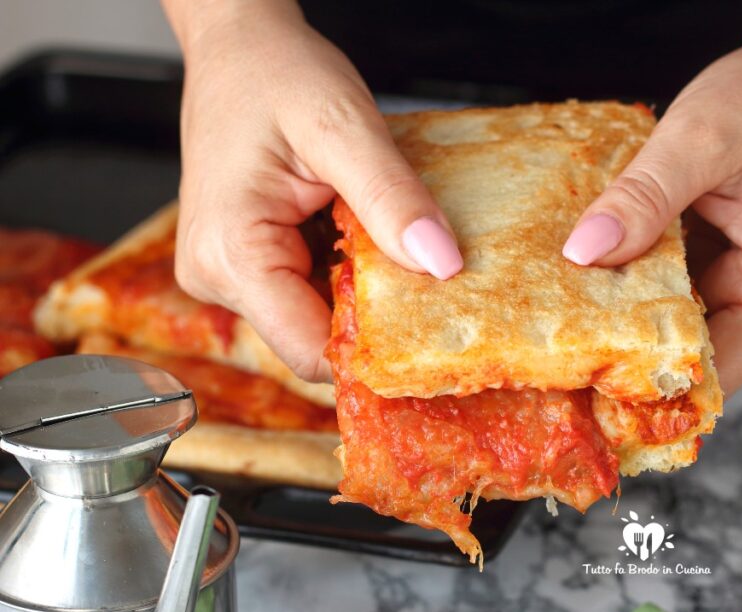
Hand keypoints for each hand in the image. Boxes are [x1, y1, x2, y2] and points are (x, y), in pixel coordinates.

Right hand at [168, 1, 460, 381]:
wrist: (238, 44)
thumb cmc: (275, 72)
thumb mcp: (343, 126)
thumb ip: (390, 197)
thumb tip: (441, 264)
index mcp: (231, 254)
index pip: (310, 351)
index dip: (375, 350)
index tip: (431, 330)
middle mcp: (216, 276)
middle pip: (314, 339)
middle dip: (373, 316)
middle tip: (419, 269)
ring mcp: (225, 274)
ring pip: (313, 318)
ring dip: (361, 292)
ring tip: (384, 238)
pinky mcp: (242, 264)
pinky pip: (305, 292)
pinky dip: (344, 274)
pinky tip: (361, 236)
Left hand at [562, 37, 741, 395]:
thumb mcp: (699, 138)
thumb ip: (644, 198)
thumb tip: (584, 253)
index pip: (708, 376)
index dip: (643, 389)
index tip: (575, 383)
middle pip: (687, 361)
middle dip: (621, 357)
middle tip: (548, 349)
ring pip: (675, 331)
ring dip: (623, 322)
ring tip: (556, 316)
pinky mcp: (726, 274)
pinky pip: (675, 298)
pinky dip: (635, 290)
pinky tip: (590, 278)